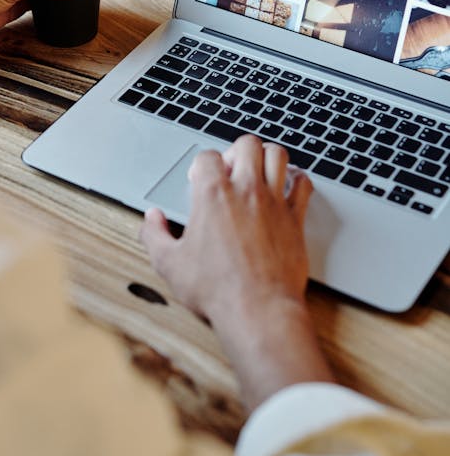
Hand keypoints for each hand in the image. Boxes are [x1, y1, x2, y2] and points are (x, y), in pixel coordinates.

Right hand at [140, 136, 331, 409]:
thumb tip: (151, 219)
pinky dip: (297, 179)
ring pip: (277, 155)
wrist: (259, 310)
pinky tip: (289, 187)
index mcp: (212, 195)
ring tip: (258, 170)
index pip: (207, 156)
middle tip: (231, 168)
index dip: (200, 165)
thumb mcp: (170, 265)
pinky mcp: (295, 219)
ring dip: (266, 157)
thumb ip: (155, 236)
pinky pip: (304, 184)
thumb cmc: (216, 290)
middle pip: (247, 144)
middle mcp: (245, 191)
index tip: (198, 179)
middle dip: (236, 150)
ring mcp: (274, 202)